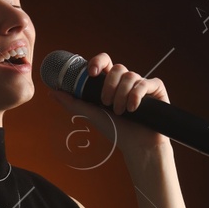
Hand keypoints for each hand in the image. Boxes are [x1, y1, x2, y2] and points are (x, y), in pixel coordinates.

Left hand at [47, 52, 172, 160]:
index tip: (91, 72)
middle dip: (109, 85)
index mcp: (110, 82)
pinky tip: (133, 108)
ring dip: (121, 95)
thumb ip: (73, 102)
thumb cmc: (115, 130)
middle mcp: (126, 80)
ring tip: (119, 112)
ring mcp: (141, 83)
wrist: (137, 146)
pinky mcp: (156, 89)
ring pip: (130, 76)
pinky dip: (136, 95)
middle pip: (117, 68)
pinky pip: (146, 82)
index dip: (98, 62)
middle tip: (106, 103)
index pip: (104, 62)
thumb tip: (52, 91)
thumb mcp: (90, 115)